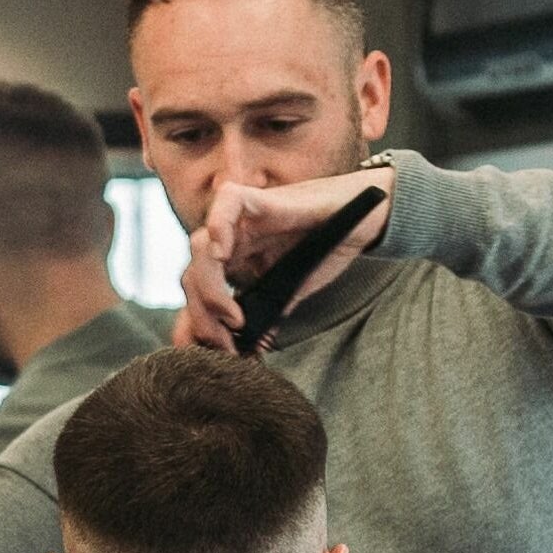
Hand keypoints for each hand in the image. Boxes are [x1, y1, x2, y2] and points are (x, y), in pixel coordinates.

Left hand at [173, 167, 392, 352]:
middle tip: (225, 343)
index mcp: (233, 262)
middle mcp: (229, 240)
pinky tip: (224, 255)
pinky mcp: (256, 198)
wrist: (361, 221)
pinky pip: (225, 204)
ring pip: (200, 248)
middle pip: (192, 275)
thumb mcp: (290, 291)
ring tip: (233, 317)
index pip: (197, 293)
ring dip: (208, 287)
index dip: (195, 325)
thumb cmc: (327, 248)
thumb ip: (267, 313)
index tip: (215, 354)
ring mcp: (239, 219)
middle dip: (201, 316)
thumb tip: (250, 349)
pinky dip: (218, 227)